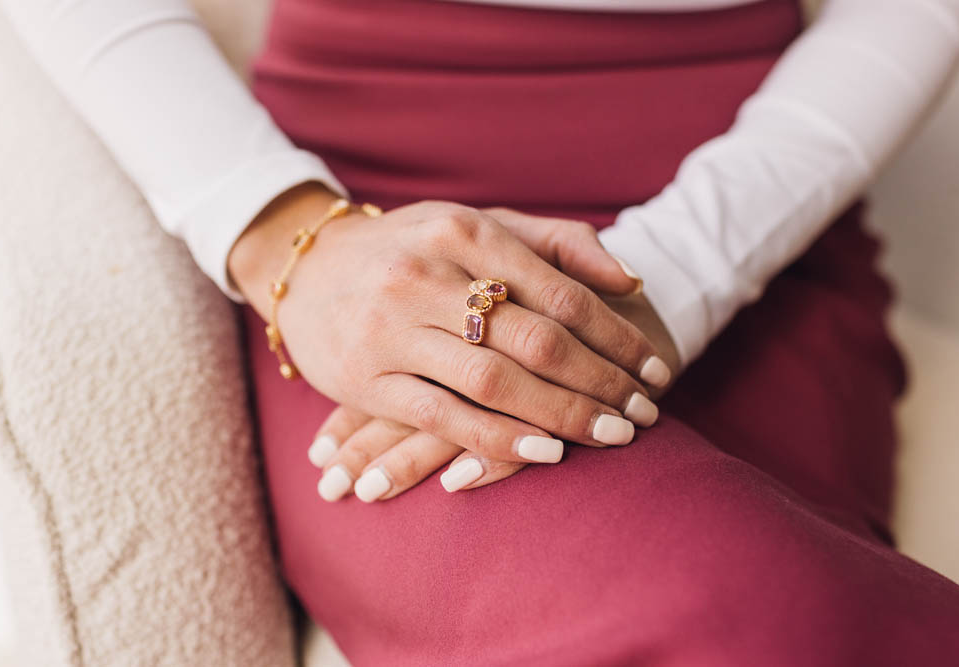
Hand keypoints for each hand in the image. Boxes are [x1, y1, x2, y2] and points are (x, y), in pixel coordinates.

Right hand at [298, 206, 681, 502]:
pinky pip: (443, 416)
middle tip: (646, 414)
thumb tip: (631, 280)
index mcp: (464, 231)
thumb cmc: (407, 246)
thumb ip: (555, 243)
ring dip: (562, 415)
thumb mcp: (475, 223)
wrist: (303, 266)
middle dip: (602, 383)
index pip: (561, 292)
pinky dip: (498, 438)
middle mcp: (427, 274)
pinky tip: (545, 453)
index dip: (617, 337)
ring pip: (495, 381)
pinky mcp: (365, 378)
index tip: (655, 371)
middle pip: (536, 340)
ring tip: (612, 436)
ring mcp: (392, 328)